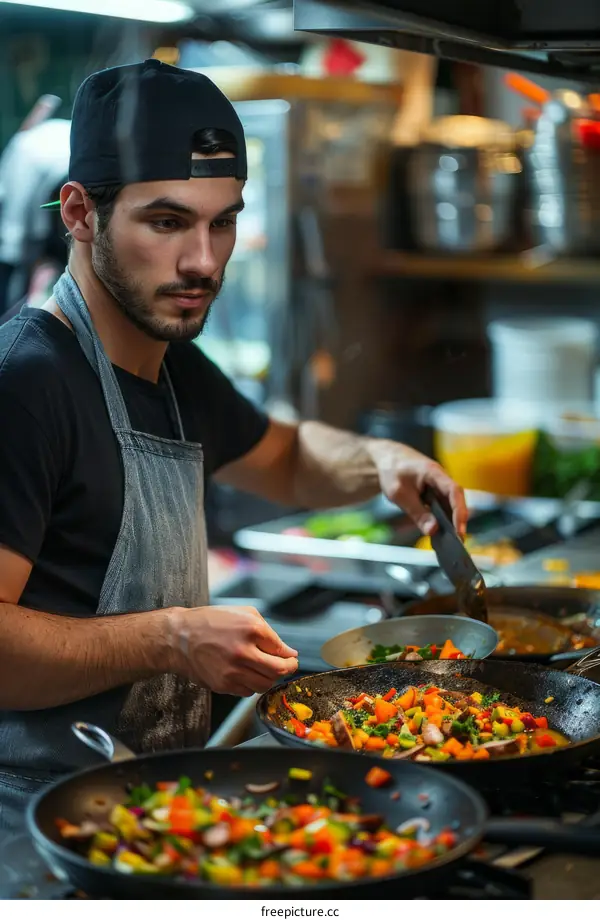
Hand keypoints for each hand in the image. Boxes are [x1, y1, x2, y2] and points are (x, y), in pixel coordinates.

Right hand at [165, 605, 298, 696]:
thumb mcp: (243, 613)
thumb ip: (268, 631)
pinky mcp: (223, 685)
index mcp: (252, 629)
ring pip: (265, 685)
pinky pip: (247, 692)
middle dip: (287, 669)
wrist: (179, 637)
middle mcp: (244, 651)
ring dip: (269, 679)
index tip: (290, 657)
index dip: (290, 656)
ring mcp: (233, 671)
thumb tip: (287, 651)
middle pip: (278, 671)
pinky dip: (251, 685)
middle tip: (287, 666)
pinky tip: (245, 673)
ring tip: (264, 669)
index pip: (282, 650)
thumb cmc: (211, 622)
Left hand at [371, 441, 466, 536]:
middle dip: (457, 522)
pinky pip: (441, 508)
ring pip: (449, 506)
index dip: (459, 511)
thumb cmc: (392, 470)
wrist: (386, 458)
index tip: (459, 530)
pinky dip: (441, 520)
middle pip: (456, 501)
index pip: (454, 491)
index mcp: (433, 472)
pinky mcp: (434, 493)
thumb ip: (416, 512)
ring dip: (450, 523)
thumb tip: (433, 530)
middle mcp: (441, 479)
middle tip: (457, 543)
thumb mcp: (399, 494)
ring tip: (448, 543)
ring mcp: (439, 486)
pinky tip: (437, 534)